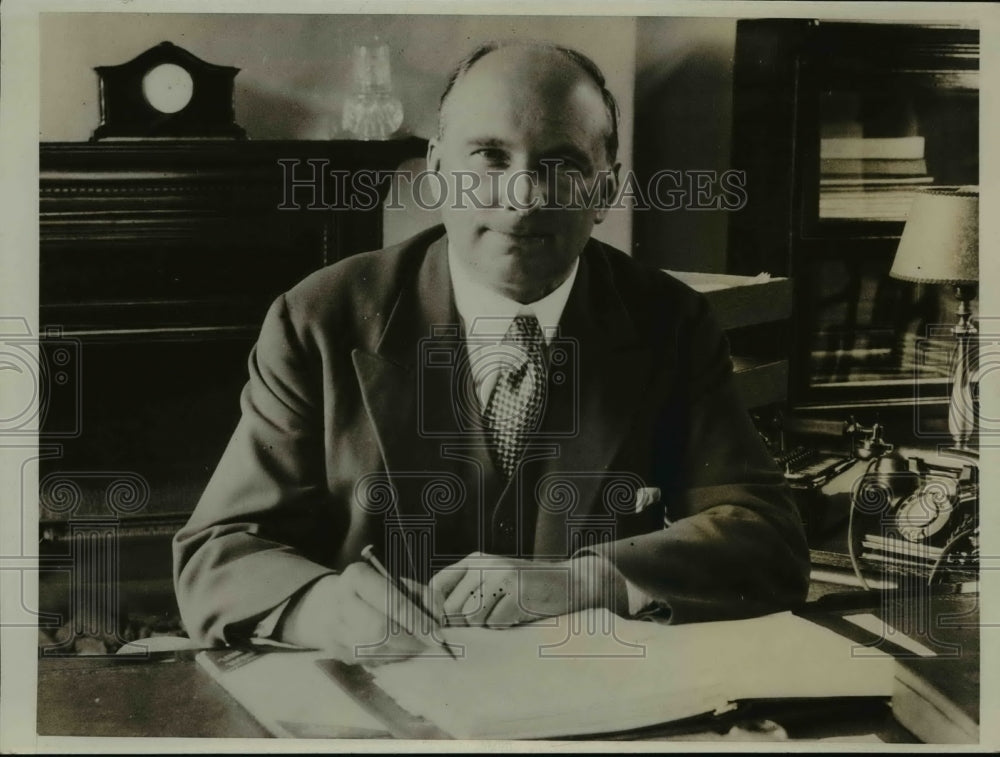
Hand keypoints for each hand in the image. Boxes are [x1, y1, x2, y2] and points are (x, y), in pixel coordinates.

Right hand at [277, 563, 443, 662]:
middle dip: (410, 640)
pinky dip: (388, 659)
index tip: (437, 634)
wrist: (329, 603)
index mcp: (357, 576)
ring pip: (375, 650)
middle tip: (429, 644)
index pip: (392, 602)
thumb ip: (422, 595)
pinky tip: (396, 651)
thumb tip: (436, 619)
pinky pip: (368, 662)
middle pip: (381, 630)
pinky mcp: (334, 651)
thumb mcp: (400, 581)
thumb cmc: (375, 590)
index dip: (418, 621)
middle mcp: (341, 601)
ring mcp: (334, 628)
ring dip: (402, 652)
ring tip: (416, 647)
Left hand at [427, 552, 626, 627]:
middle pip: (452, 608)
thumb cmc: (529, 590)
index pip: (436, 586)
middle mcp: (484, 564)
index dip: (433, 610)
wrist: (572, 583)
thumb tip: (434, 621)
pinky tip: (520, 615)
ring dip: (487, 626)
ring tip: (507, 614)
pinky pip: (495, 625)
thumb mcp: (494, 582)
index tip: (441, 627)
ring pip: (472, 619)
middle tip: (489, 621)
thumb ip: (467, 593)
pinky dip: (505, 627)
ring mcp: (500, 576)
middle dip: (465, 624)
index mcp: (475, 560)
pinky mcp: (515, 592)